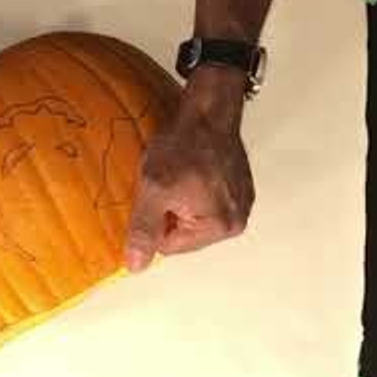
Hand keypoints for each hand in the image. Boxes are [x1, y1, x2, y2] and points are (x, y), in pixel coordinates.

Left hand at [125, 65, 254, 271]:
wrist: (207, 111)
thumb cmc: (183, 146)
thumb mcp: (153, 189)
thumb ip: (143, 230)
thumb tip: (135, 266)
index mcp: (220, 227)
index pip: (169, 246)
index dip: (153, 221)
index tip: (155, 194)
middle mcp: (236, 221)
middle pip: (183, 235)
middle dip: (168, 213)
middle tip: (166, 183)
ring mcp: (241, 205)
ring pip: (192, 219)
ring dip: (178, 202)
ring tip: (178, 176)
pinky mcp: (239, 189)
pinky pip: (205, 203)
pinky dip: (192, 191)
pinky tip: (189, 172)